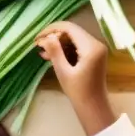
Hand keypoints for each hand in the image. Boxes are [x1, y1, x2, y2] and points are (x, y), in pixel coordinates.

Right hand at [36, 21, 115, 135]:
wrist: (94, 108)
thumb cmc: (78, 92)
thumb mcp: (63, 71)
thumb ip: (55, 52)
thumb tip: (45, 38)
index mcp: (91, 47)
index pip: (69, 28)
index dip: (52, 29)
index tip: (38, 37)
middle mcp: (96, 44)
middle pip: (72, 31)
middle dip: (54, 36)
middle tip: (38, 45)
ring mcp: (96, 49)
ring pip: (73, 38)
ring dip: (58, 44)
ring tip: (42, 53)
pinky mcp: (94, 54)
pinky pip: (77, 46)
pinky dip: (65, 49)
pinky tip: (51, 56)